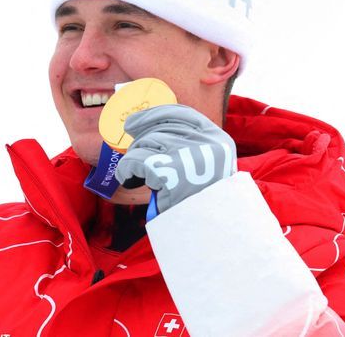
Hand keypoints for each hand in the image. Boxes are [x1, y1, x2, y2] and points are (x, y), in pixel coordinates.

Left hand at [114, 104, 236, 214]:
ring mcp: (187, 156)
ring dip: (134, 157)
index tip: (135, 121)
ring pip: (145, 143)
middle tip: (133, 152)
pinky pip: (135, 161)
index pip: (181, 114)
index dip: (154, 114)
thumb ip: (189, 146)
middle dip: (140, 139)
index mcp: (217, 139)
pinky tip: (127, 178)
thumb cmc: (202, 202)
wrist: (210, 231)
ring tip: (137, 173)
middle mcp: (205, 143)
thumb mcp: (209, 167)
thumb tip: (149, 129)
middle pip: (159, 128)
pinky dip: (126, 169)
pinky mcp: (168, 172)